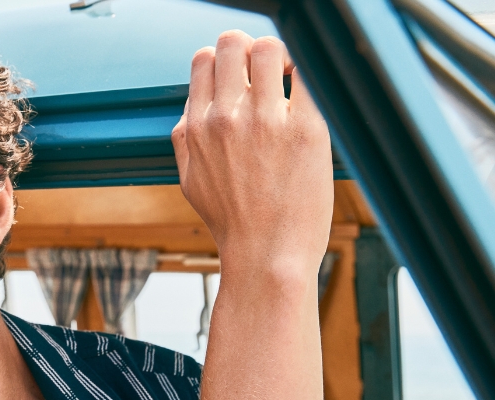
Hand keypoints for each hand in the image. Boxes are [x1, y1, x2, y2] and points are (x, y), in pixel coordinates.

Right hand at [171, 30, 332, 273]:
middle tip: (269, 73)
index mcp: (196, 128)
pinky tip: (311, 95)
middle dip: (251, 50)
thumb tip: (194, 108)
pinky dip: (310, 74)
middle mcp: (225, 118)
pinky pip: (309, 76)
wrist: (265, 257)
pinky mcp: (305, 130)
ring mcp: (265, 122)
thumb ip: (186, 139)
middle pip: (232, 43)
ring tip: (292, 80)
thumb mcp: (189, 181)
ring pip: (270, 48)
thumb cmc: (232, 223)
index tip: (243, 78)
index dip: (225, 60)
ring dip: (283, 56)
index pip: (204, 59)